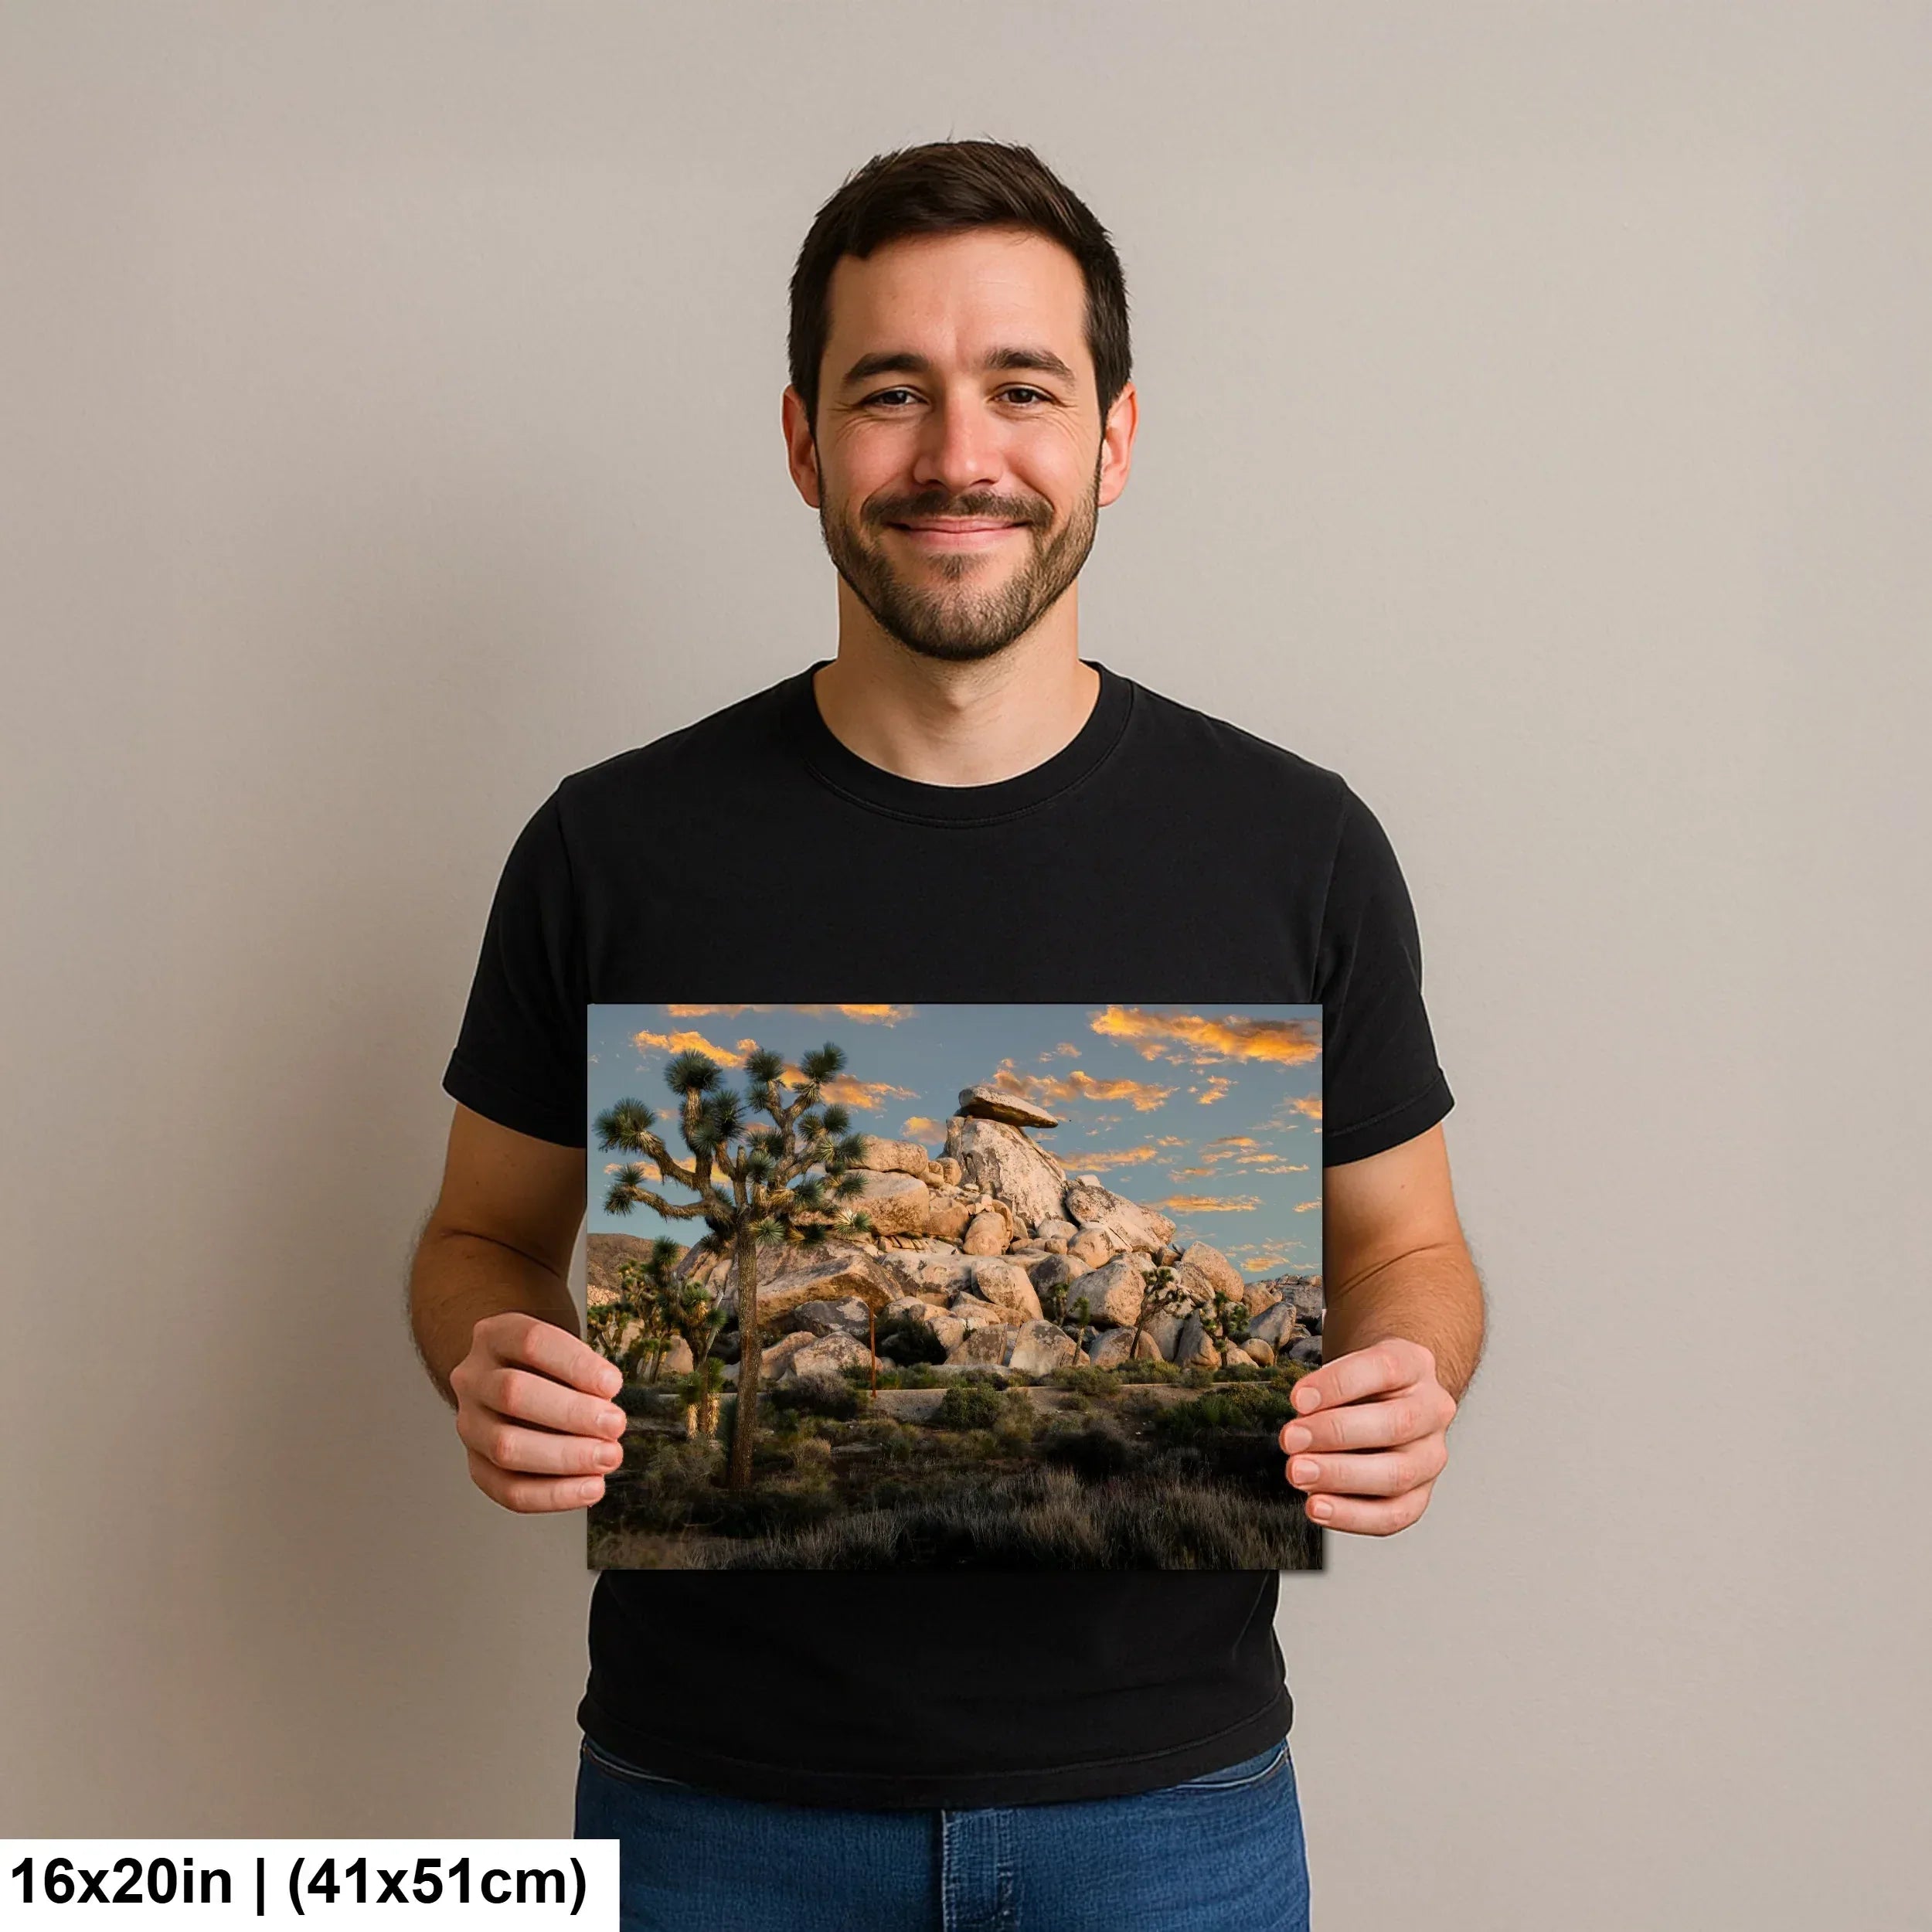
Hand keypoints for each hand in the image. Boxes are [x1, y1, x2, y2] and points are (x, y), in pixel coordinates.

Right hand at [450, 1312, 628, 1512]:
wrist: (508, 1379)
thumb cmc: (547, 1364)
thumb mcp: (562, 1348)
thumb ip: (583, 1371)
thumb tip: (607, 1405)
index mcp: (495, 1336)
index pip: (531, 1342)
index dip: (576, 1364)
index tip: (613, 1384)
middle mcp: (473, 1378)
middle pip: (513, 1394)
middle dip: (572, 1414)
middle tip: (615, 1425)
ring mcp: (469, 1423)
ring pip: (505, 1446)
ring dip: (565, 1457)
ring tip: (608, 1457)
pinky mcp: (476, 1464)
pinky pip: (508, 1490)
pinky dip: (554, 1495)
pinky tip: (590, 1487)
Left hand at [1277, 1338, 1455, 1535]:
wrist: (1389, 1401)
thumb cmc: (1361, 1384)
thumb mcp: (1347, 1365)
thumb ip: (1327, 1387)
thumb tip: (1302, 1412)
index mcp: (1415, 1365)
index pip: (1383, 1369)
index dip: (1338, 1385)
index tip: (1297, 1400)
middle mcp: (1432, 1410)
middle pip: (1395, 1425)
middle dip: (1335, 1434)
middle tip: (1290, 1440)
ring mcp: (1432, 1455)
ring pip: (1398, 1474)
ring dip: (1341, 1477)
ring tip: (1299, 1474)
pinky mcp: (1420, 1494)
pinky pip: (1394, 1514)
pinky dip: (1352, 1516)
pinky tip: (1317, 1506)